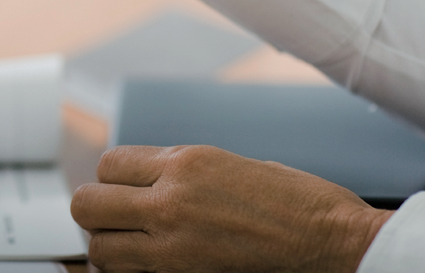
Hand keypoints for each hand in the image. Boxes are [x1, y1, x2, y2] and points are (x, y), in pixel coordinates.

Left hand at [70, 145, 391, 272]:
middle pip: (87, 205)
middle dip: (96, 211)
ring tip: (129, 246)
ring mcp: (176, 247)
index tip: (124, 188)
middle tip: (115, 218)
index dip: (112, 178)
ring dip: (109, 247)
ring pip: (100, 250)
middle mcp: (171, 201)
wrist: (336, 243)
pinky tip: (150, 265)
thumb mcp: (229, 164)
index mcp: (185, 163)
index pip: (107, 165)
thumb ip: (179, 170)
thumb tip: (145, 179)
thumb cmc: (298, 202)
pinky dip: (132, 272)